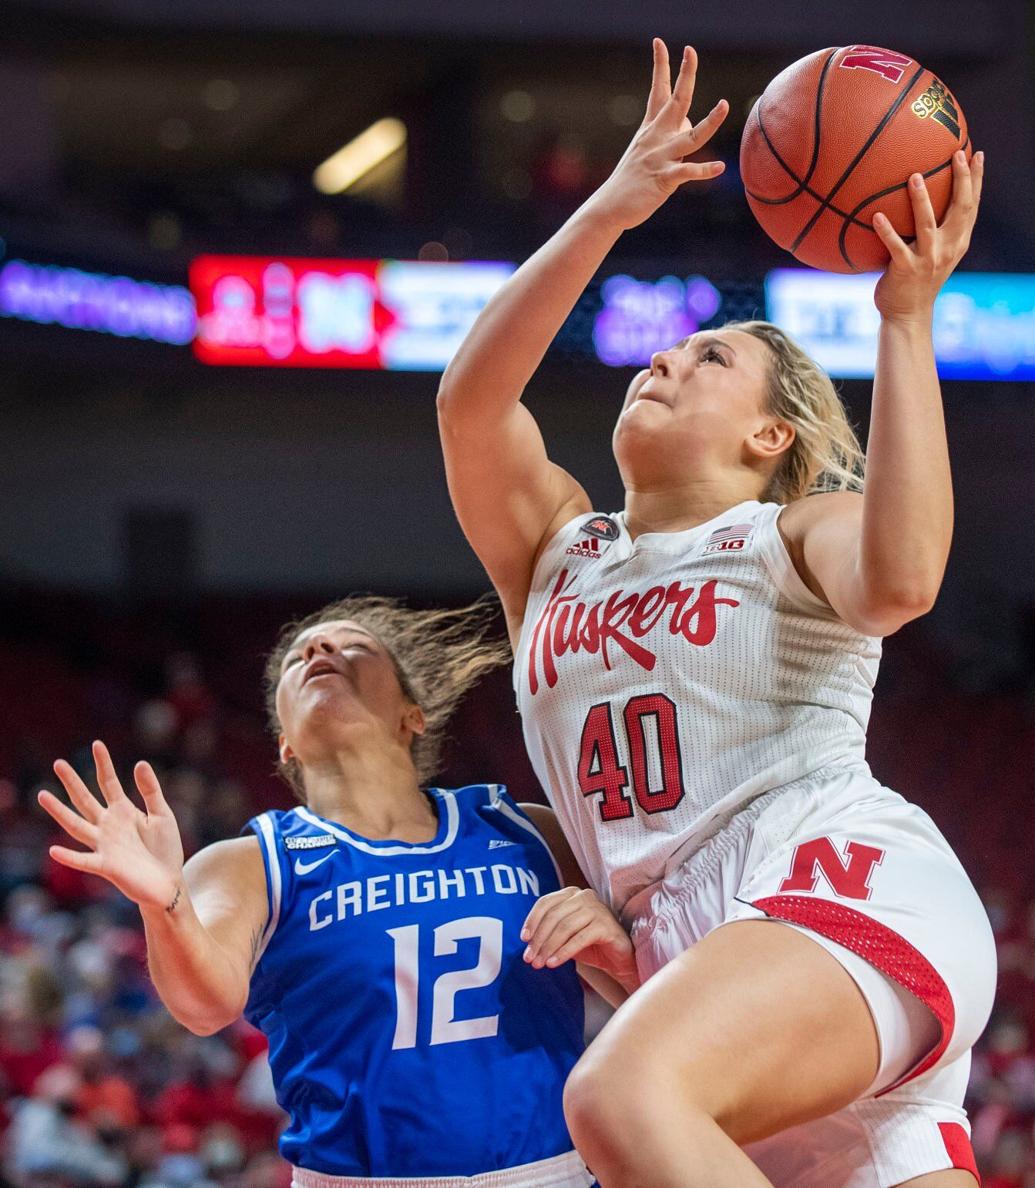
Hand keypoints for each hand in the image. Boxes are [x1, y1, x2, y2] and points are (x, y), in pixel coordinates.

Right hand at [38, 740, 184, 911]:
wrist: (168, 882)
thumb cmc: (164, 849)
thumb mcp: (162, 814)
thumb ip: (150, 791)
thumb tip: (139, 763)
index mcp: (123, 811)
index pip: (108, 783)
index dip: (103, 764)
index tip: (96, 744)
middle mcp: (108, 826)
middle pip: (86, 800)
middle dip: (73, 782)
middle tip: (58, 763)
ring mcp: (104, 845)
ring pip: (76, 825)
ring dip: (59, 812)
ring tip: (43, 795)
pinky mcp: (106, 866)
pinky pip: (84, 861)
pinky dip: (69, 856)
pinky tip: (53, 849)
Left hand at [521, 886, 637, 988]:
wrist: (617, 958)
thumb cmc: (589, 943)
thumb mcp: (564, 935)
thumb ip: (548, 932)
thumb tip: (527, 943)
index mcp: (571, 893)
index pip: (546, 903)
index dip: (532, 920)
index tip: (524, 939)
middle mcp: (584, 896)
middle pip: (554, 915)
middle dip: (539, 939)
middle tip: (530, 958)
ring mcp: (597, 908)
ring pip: (565, 927)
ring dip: (549, 947)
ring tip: (540, 963)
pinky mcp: (606, 925)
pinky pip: (579, 938)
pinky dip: (564, 952)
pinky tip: (554, 963)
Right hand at [588, 39, 728, 231]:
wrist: (610, 207)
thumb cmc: (631, 181)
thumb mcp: (647, 153)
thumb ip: (671, 136)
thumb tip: (690, 124)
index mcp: (650, 129)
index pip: (657, 91)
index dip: (660, 66)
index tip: (659, 42)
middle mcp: (656, 138)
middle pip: (676, 101)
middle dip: (685, 76)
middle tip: (690, 51)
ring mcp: (661, 158)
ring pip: (691, 136)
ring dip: (710, 121)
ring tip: (724, 105)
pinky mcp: (664, 180)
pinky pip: (688, 173)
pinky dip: (704, 171)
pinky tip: (720, 168)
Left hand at [872, 149, 983, 323]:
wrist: (907, 314)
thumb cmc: (916, 280)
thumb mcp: (933, 254)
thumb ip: (934, 230)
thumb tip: (920, 200)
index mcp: (957, 242)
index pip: (972, 206)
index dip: (976, 180)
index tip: (976, 153)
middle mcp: (948, 248)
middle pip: (960, 209)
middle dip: (962, 180)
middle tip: (956, 155)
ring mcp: (928, 259)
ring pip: (928, 225)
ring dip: (921, 201)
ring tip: (914, 177)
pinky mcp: (906, 270)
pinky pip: (895, 246)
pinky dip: (886, 231)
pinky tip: (876, 215)